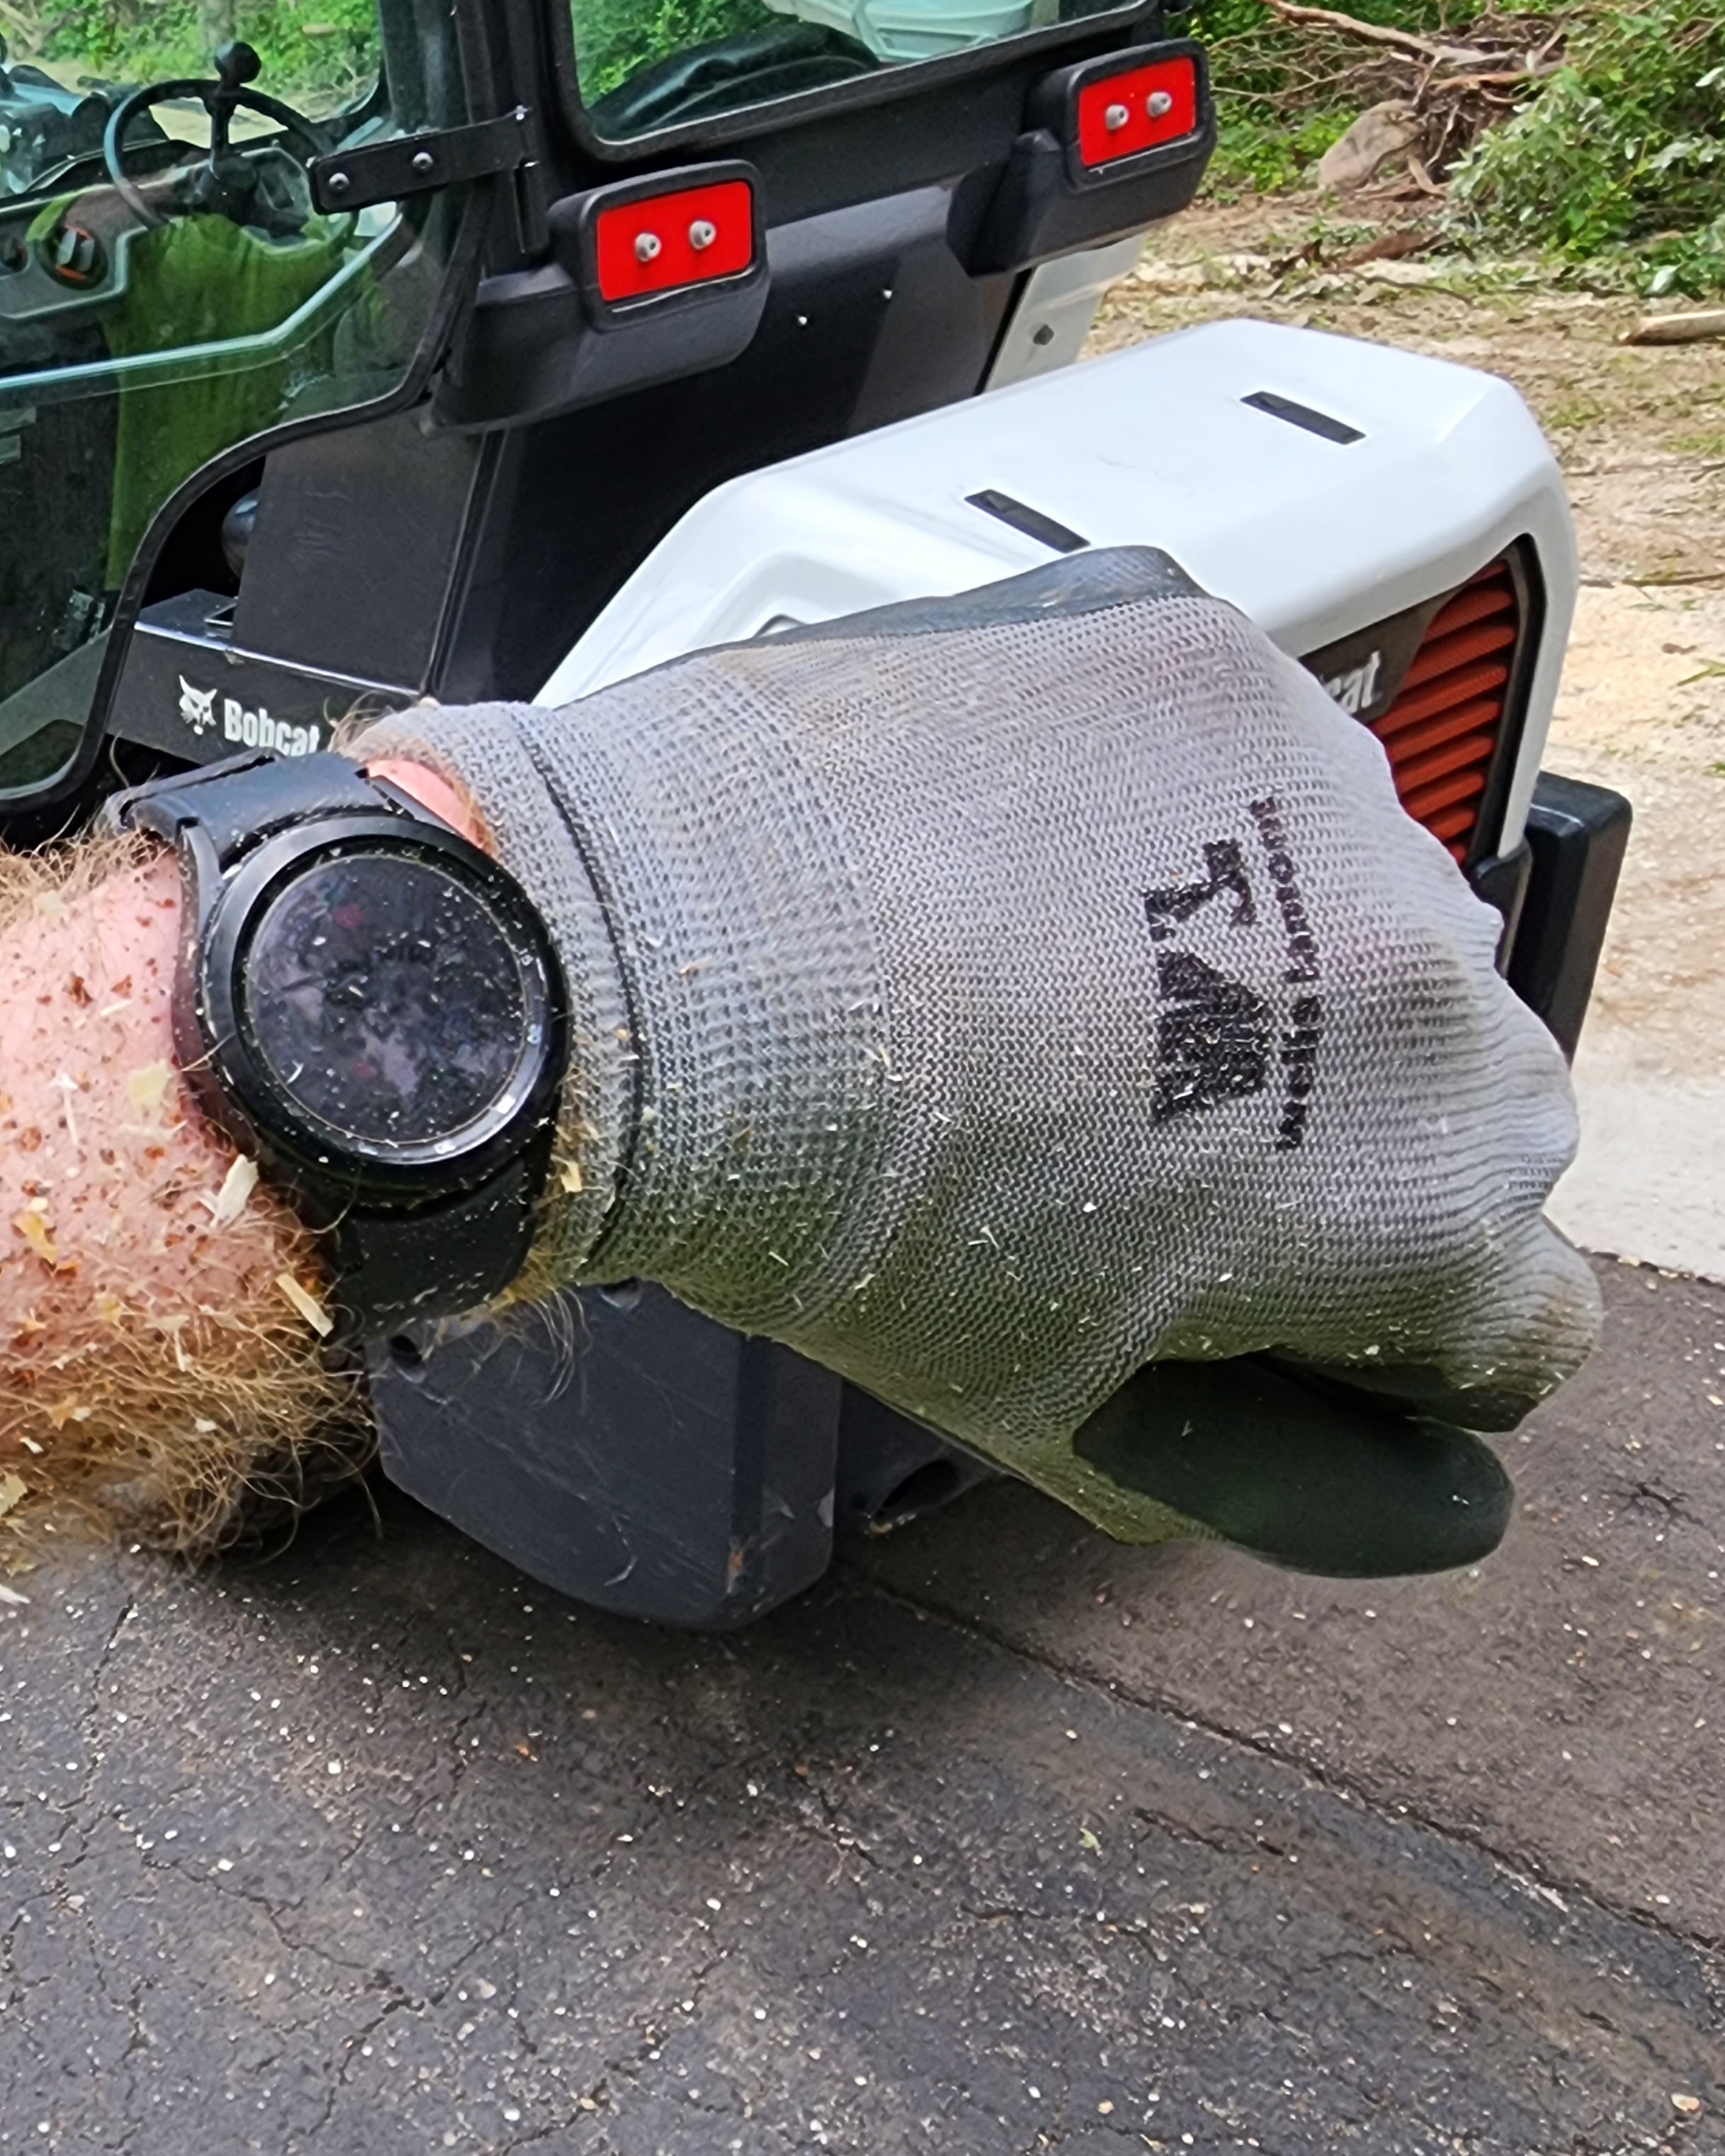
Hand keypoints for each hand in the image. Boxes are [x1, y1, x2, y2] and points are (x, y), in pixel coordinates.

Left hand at [353, 550, 1599, 1573]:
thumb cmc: (828, 1196)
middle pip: (1446, 1096)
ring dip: (1238, 941)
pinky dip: (1131, 800)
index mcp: (1434, 1194)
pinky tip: (988, 856)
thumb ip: (1287, 1481)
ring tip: (1026, 980)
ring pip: (1343, 902)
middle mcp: (1435, 976)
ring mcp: (1325, 791)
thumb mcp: (1062, 1412)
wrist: (649, 973)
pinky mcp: (1203, 655)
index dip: (1362, 1325)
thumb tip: (1430, 1500)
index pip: (1506, 1305)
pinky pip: (1215, 753)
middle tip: (1104, 1130)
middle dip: (1315, 1129)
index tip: (1248, 1293)